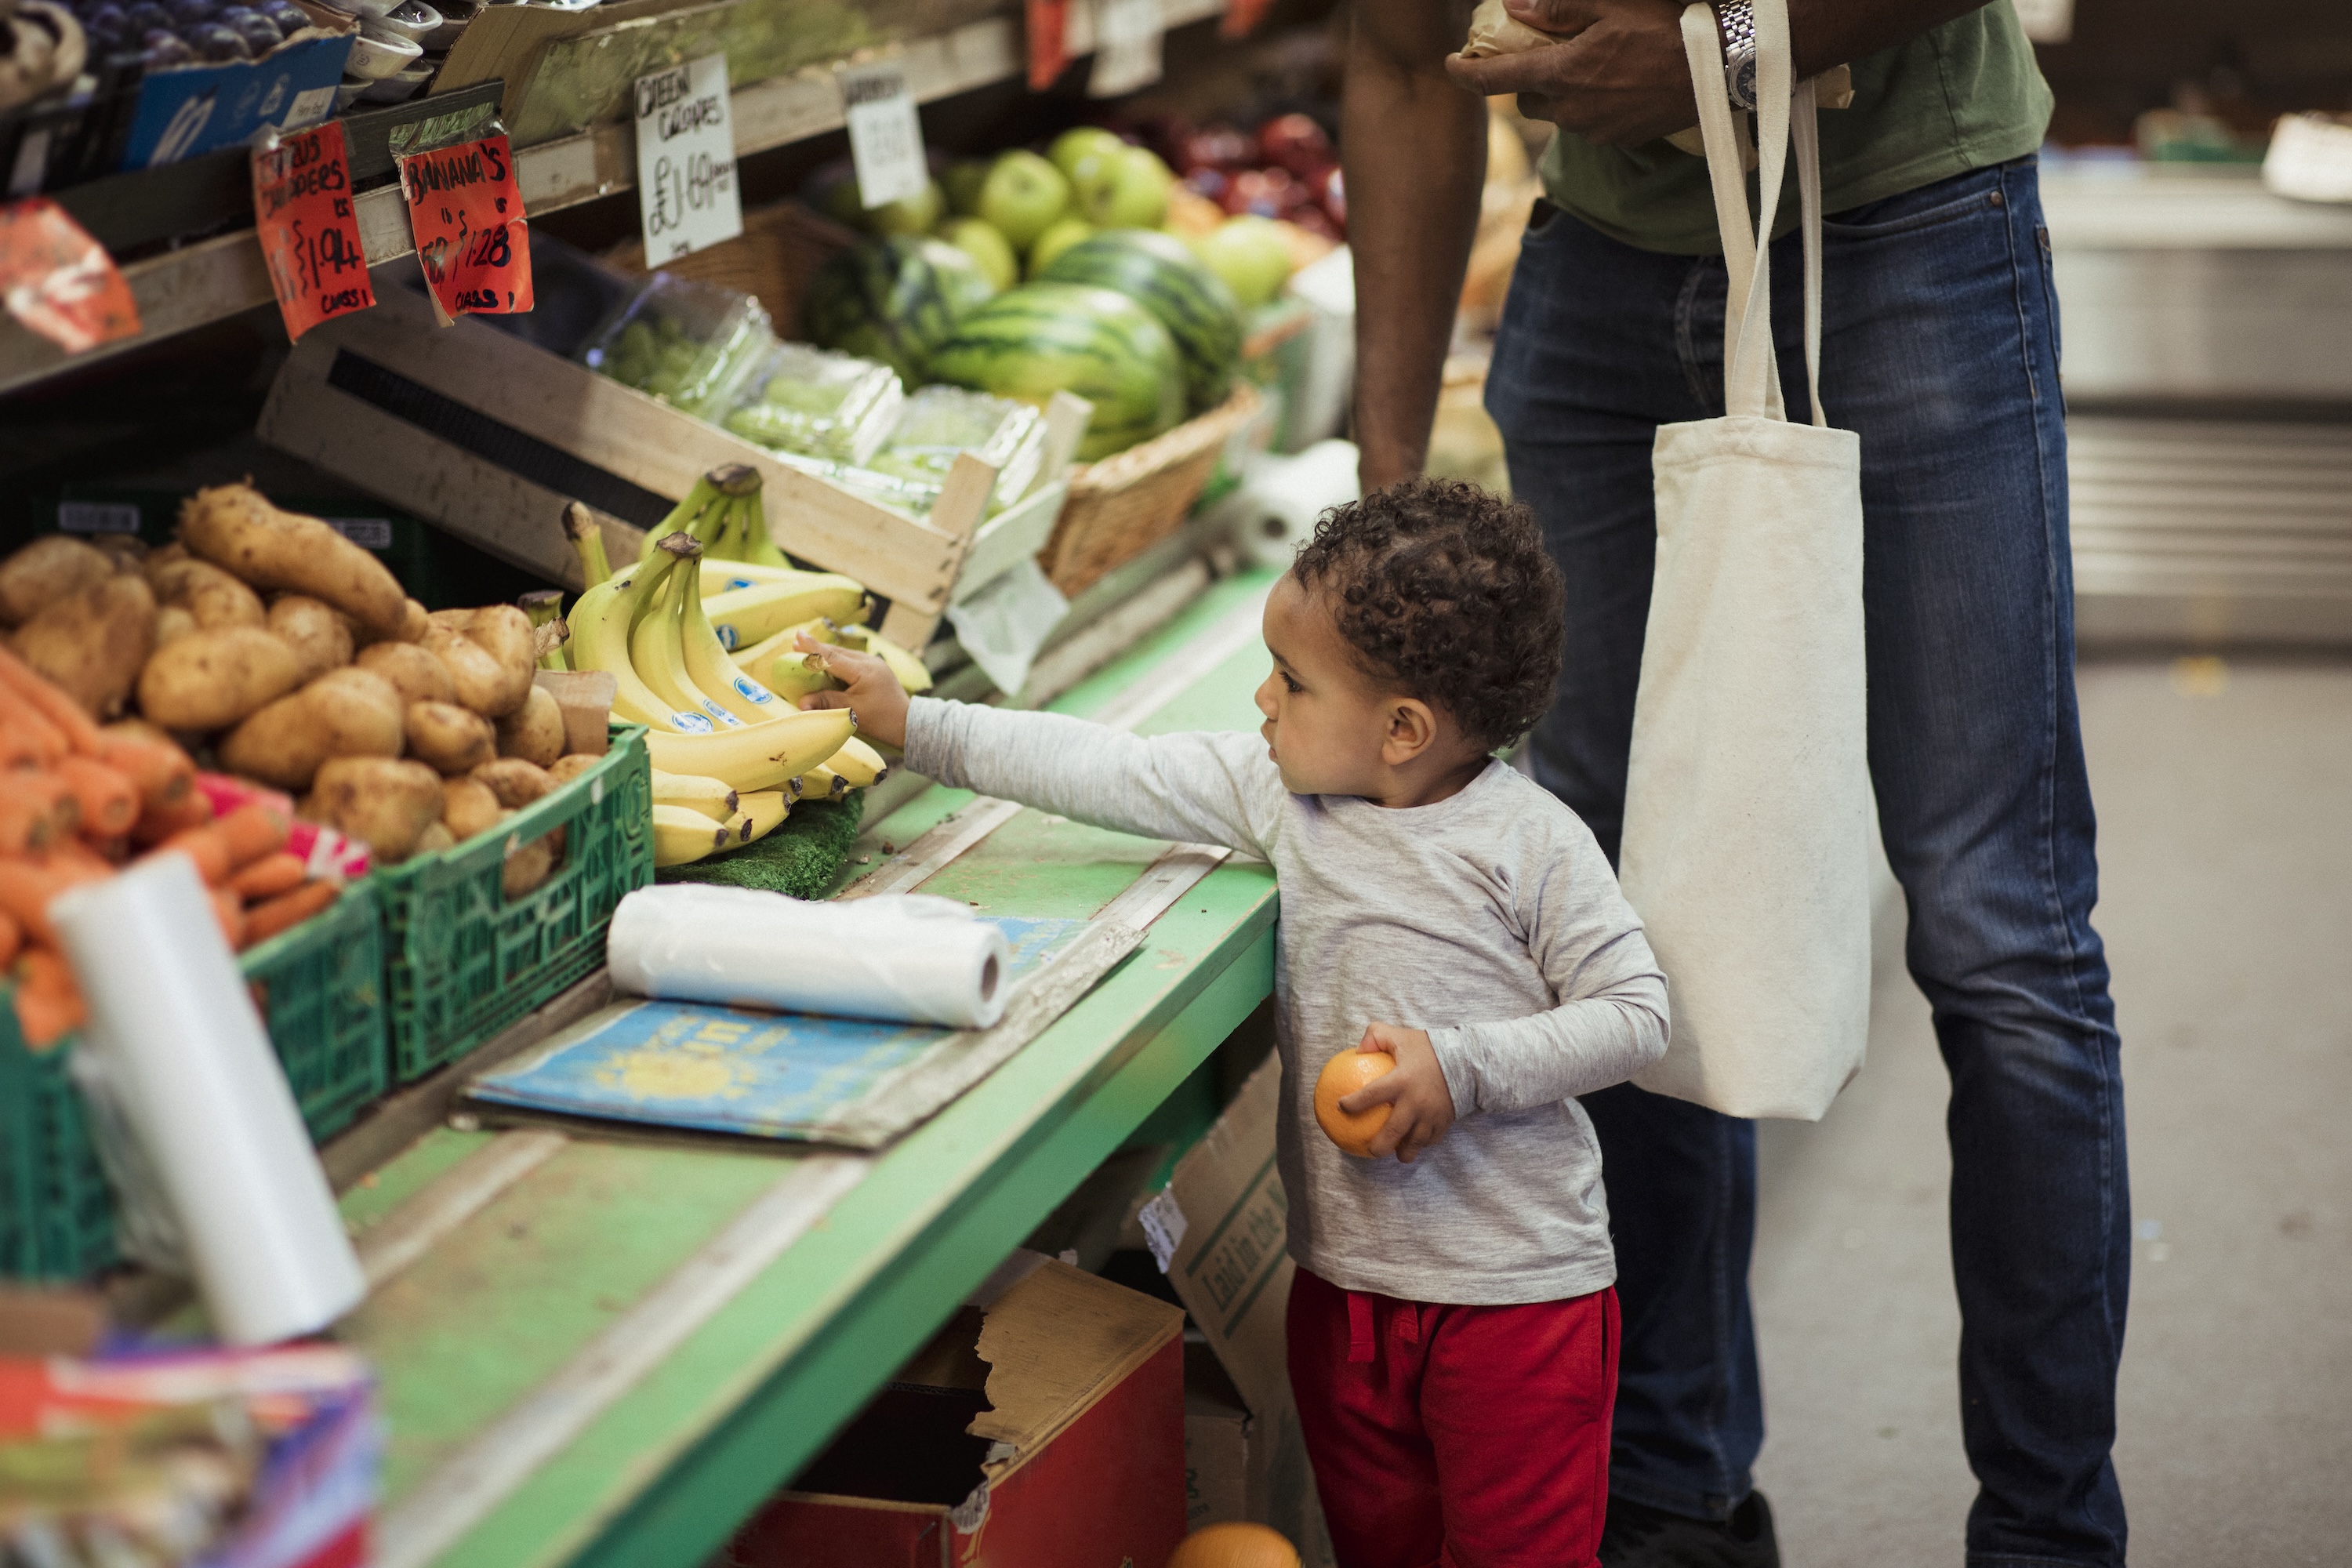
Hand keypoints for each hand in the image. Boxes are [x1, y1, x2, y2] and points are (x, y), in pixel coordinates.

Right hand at [794, 635, 908, 748]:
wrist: (907, 724)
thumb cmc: (881, 721)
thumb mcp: (852, 712)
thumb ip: (827, 703)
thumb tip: (801, 702)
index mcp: (864, 671)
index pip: (833, 656)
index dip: (813, 648)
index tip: (797, 635)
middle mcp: (869, 662)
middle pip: (838, 652)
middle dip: (817, 649)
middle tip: (795, 643)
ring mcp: (874, 664)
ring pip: (845, 655)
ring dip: (827, 654)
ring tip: (807, 651)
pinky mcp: (875, 670)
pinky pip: (852, 661)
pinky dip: (837, 661)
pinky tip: (828, 664)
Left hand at [1339, 1023, 1457, 1163]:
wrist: (1469, 1059)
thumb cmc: (1429, 1047)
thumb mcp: (1400, 1035)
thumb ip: (1375, 1037)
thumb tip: (1357, 1050)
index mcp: (1401, 1080)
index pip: (1370, 1095)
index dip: (1353, 1104)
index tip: (1341, 1107)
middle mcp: (1415, 1102)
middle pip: (1393, 1132)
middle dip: (1379, 1146)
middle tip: (1370, 1150)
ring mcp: (1431, 1115)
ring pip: (1415, 1143)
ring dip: (1404, 1152)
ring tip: (1396, 1153)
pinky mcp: (1445, 1121)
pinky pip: (1431, 1139)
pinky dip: (1423, 1143)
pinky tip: (1415, 1142)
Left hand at [1444, 0, 1696, 147]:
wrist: (1716, 69)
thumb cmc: (1663, 28)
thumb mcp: (1610, 4)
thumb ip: (1556, 7)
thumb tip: (1513, 5)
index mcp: (1560, 74)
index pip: (1493, 80)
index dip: (1464, 74)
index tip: (1450, 64)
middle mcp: (1569, 109)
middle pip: (1526, 100)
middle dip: (1526, 80)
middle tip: (1544, 54)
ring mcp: (1592, 129)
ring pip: (1557, 113)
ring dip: (1560, 92)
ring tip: (1589, 66)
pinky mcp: (1615, 140)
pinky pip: (1587, 124)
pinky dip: (1588, 106)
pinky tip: (1614, 84)